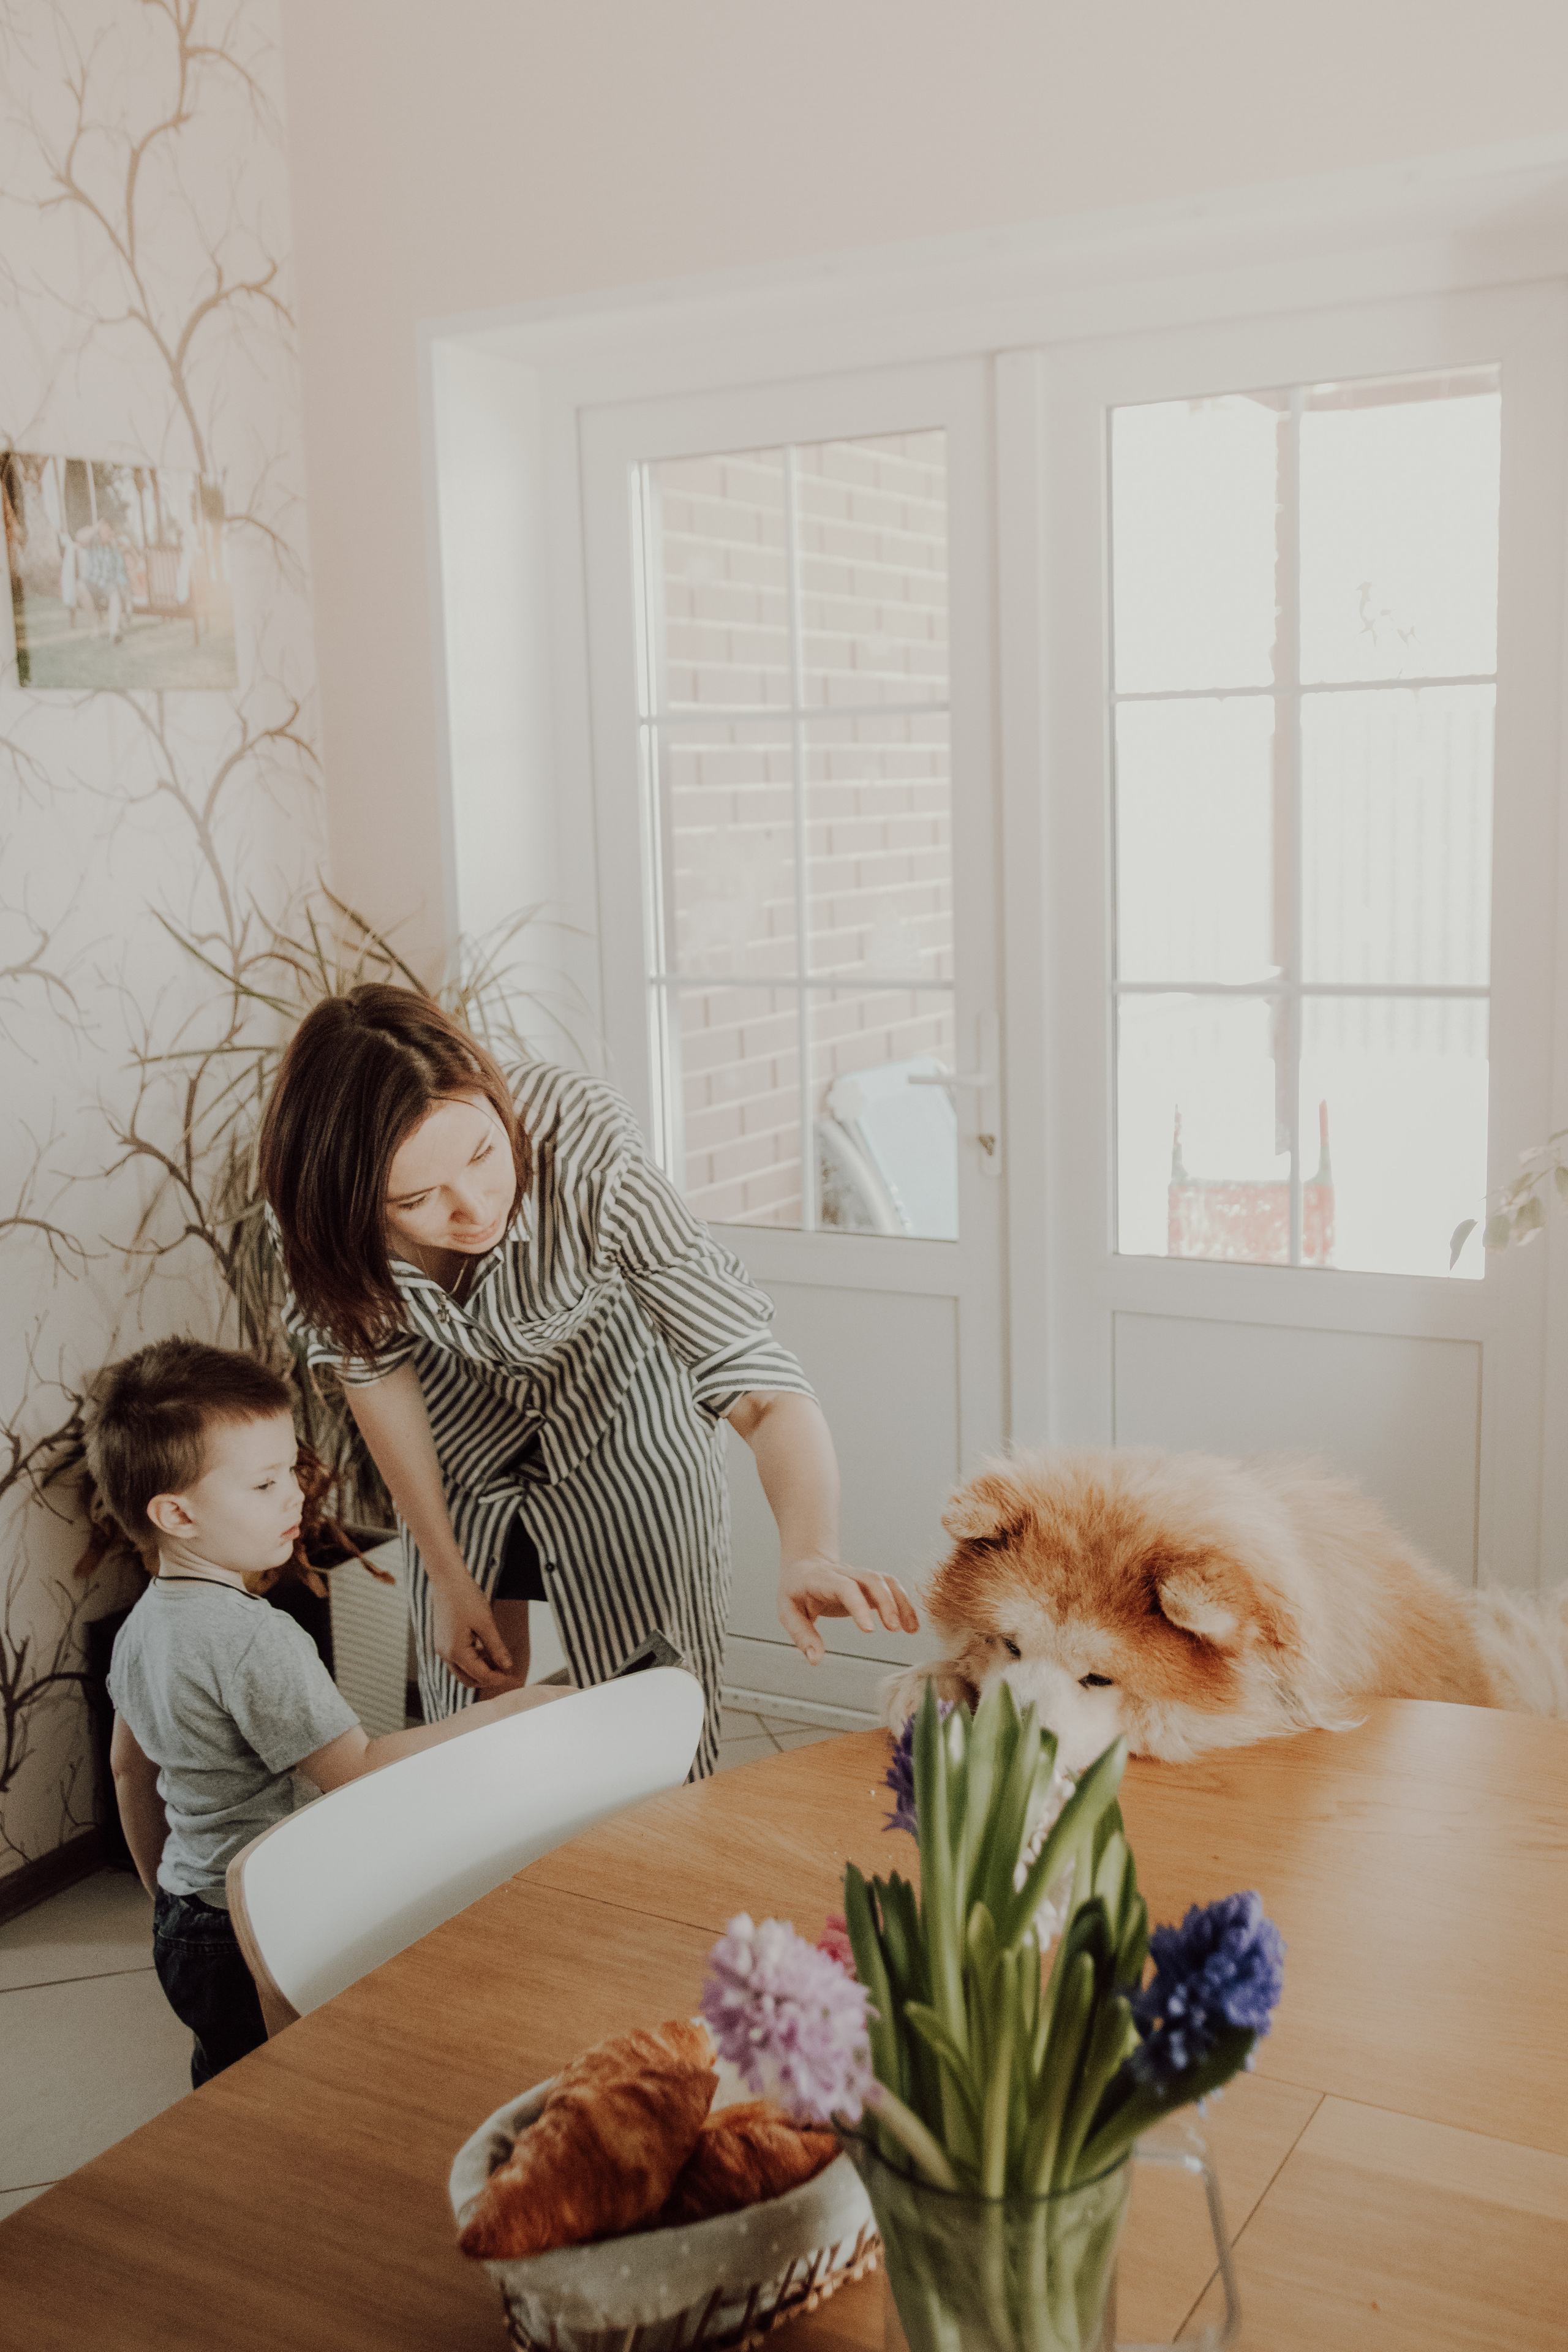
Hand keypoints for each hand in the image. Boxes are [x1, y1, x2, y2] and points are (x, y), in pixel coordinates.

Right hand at [429, 1574, 514, 1692]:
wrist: (447, 1579)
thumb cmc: (466, 1598)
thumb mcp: (486, 1623)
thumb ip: (496, 1647)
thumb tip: (507, 1666)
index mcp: (456, 1652)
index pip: (479, 1675)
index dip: (497, 1678)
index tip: (513, 1677)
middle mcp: (445, 1654)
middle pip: (467, 1679)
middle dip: (487, 1679)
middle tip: (506, 1673)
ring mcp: (442, 1647)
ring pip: (462, 1670)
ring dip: (480, 1669)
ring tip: (499, 1661)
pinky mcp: (443, 1641)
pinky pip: (458, 1658)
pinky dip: (473, 1659)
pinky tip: (486, 1650)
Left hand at [777, 1554, 919, 1665]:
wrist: (805, 1566)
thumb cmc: (795, 1591)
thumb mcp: (788, 1612)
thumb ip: (802, 1635)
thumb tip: (816, 1660)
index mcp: (821, 1579)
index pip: (844, 1587)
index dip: (858, 1605)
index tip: (869, 1630)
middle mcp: (844, 1573)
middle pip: (871, 1579)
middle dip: (886, 1602)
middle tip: (894, 1629)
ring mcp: (859, 1575)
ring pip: (885, 1580)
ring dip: (901, 1602)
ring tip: (911, 1629)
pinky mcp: (869, 1583)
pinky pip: (891, 1587)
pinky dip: (904, 1603)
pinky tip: (910, 1625)